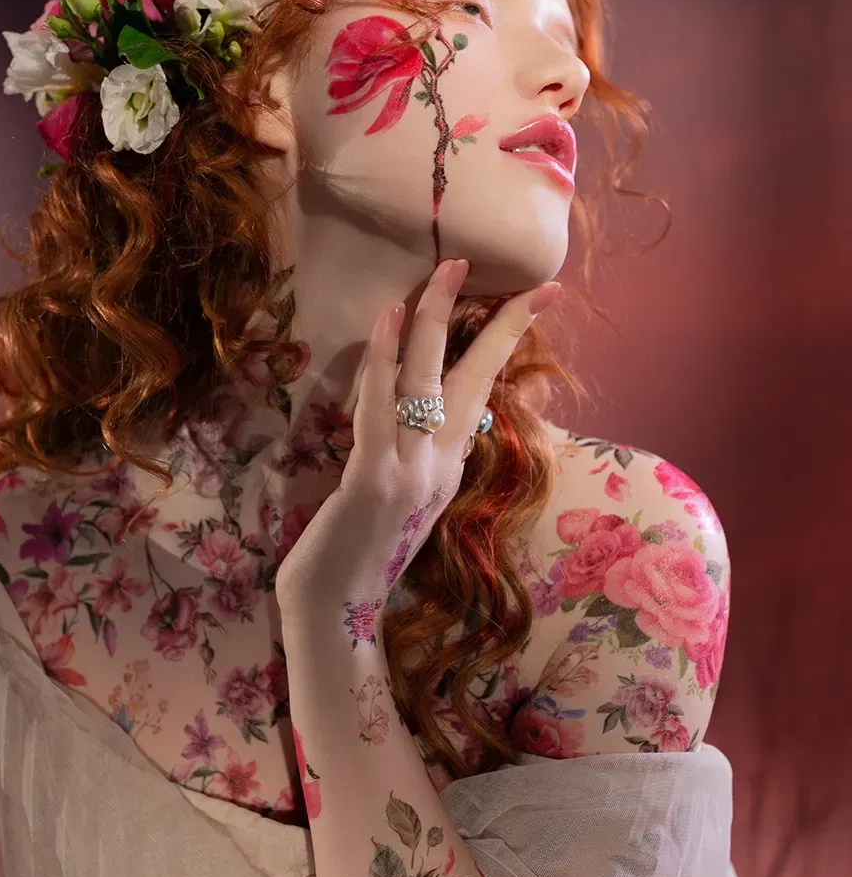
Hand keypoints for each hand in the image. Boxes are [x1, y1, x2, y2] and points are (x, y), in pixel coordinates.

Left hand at [274, 258, 560, 621]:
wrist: (337, 611)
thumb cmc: (359, 554)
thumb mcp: (405, 499)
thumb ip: (420, 454)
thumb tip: (426, 404)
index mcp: (449, 466)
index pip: (486, 387)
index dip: (511, 336)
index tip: (539, 293)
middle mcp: (439, 464)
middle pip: (474, 376)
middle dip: (494, 317)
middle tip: (493, 265)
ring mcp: (409, 471)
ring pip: (428, 379)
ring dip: (436, 318)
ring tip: (444, 269)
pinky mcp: (373, 479)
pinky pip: (381, 406)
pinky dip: (385, 358)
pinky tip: (389, 317)